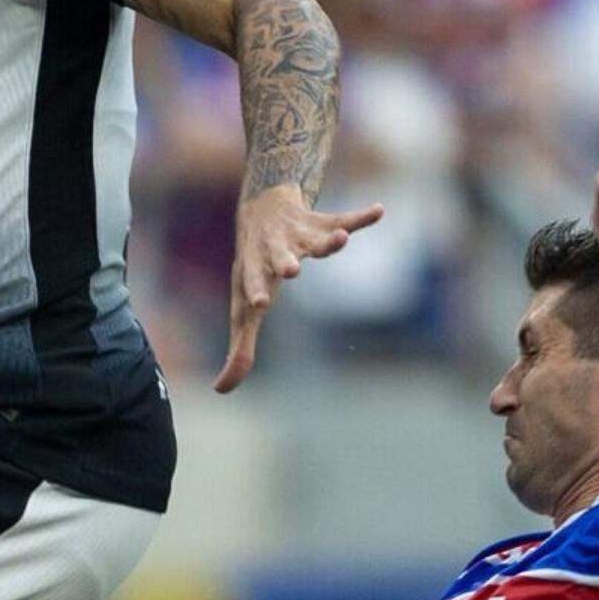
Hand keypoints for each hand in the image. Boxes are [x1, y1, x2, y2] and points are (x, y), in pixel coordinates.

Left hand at [218, 184, 381, 392]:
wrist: (260, 209)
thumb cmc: (252, 270)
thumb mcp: (244, 308)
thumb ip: (240, 349)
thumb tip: (221, 390)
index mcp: (255, 270)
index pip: (253, 282)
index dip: (256, 291)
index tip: (259, 303)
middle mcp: (275, 250)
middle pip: (280, 256)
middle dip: (286, 262)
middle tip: (293, 270)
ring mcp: (299, 236)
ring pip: (315, 239)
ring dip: (328, 241)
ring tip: (341, 238)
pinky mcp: (321, 223)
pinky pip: (344, 218)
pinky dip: (361, 218)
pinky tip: (377, 211)